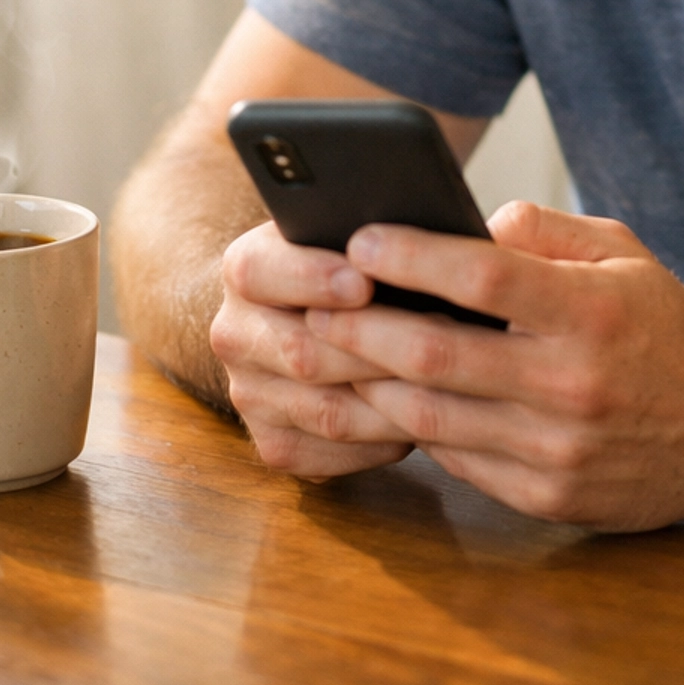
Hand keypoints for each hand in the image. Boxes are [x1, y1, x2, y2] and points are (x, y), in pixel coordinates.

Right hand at [210, 219, 415, 478]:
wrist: (298, 315)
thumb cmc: (346, 264)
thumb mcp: (346, 230)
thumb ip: (370, 231)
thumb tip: (425, 236)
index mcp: (247, 269)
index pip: (262, 272)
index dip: (312, 278)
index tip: (364, 282)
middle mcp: (235, 334)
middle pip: (304, 354)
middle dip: (377, 352)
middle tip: (440, 345)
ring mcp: (250, 394)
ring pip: (326, 412)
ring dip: (392, 403)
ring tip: (448, 388)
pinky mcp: (274, 444)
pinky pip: (334, 454)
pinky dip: (382, 441)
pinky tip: (422, 422)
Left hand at [306, 203, 683, 529]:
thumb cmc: (666, 328)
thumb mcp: (625, 254)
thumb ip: (545, 231)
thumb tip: (467, 225)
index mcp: (594, 314)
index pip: (484, 279)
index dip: (413, 256)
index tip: (359, 235)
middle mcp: (574, 386)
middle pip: (436, 357)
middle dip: (360, 327)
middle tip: (313, 303)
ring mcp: (558, 451)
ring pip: (430, 418)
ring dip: (368, 383)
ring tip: (329, 351)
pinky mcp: (548, 497)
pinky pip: (456, 459)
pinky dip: (411, 427)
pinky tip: (382, 398)